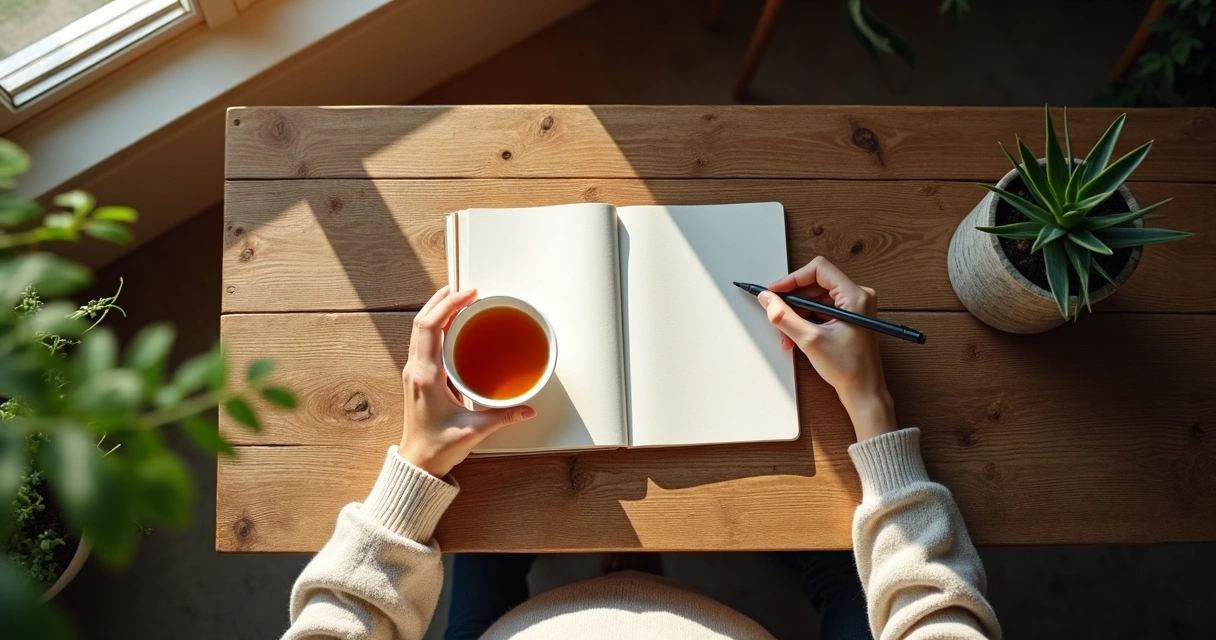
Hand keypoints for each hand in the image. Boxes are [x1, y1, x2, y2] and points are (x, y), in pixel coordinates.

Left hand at [398, 286, 535, 476]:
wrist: (418, 464)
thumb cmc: (437, 447)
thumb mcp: (475, 429)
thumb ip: (504, 416)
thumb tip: (527, 407)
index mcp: (426, 376)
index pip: (430, 327)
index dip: (447, 305)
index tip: (468, 294)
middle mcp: (415, 370)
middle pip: (422, 321)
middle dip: (442, 301)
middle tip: (466, 291)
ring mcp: (414, 373)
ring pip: (419, 330)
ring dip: (436, 311)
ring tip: (457, 300)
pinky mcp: (417, 378)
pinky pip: (424, 343)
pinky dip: (436, 327)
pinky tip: (451, 327)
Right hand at [760, 257, 895, 440]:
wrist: (863, 391)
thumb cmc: (850, 369)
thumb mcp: (810, 341)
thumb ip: (785, 317)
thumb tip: (768, 300)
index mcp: (855, 297)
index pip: (819, 270)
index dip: (793, 278)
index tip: (775, 290)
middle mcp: (857, 297)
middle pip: (815, 283)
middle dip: (793, 299)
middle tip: (775, 311)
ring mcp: (853, 307)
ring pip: (815, 298)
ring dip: (797, 313)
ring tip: (786, 332)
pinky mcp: (848, 317)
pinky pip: (820, 309)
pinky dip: (805, 320)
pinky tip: (795, 335)